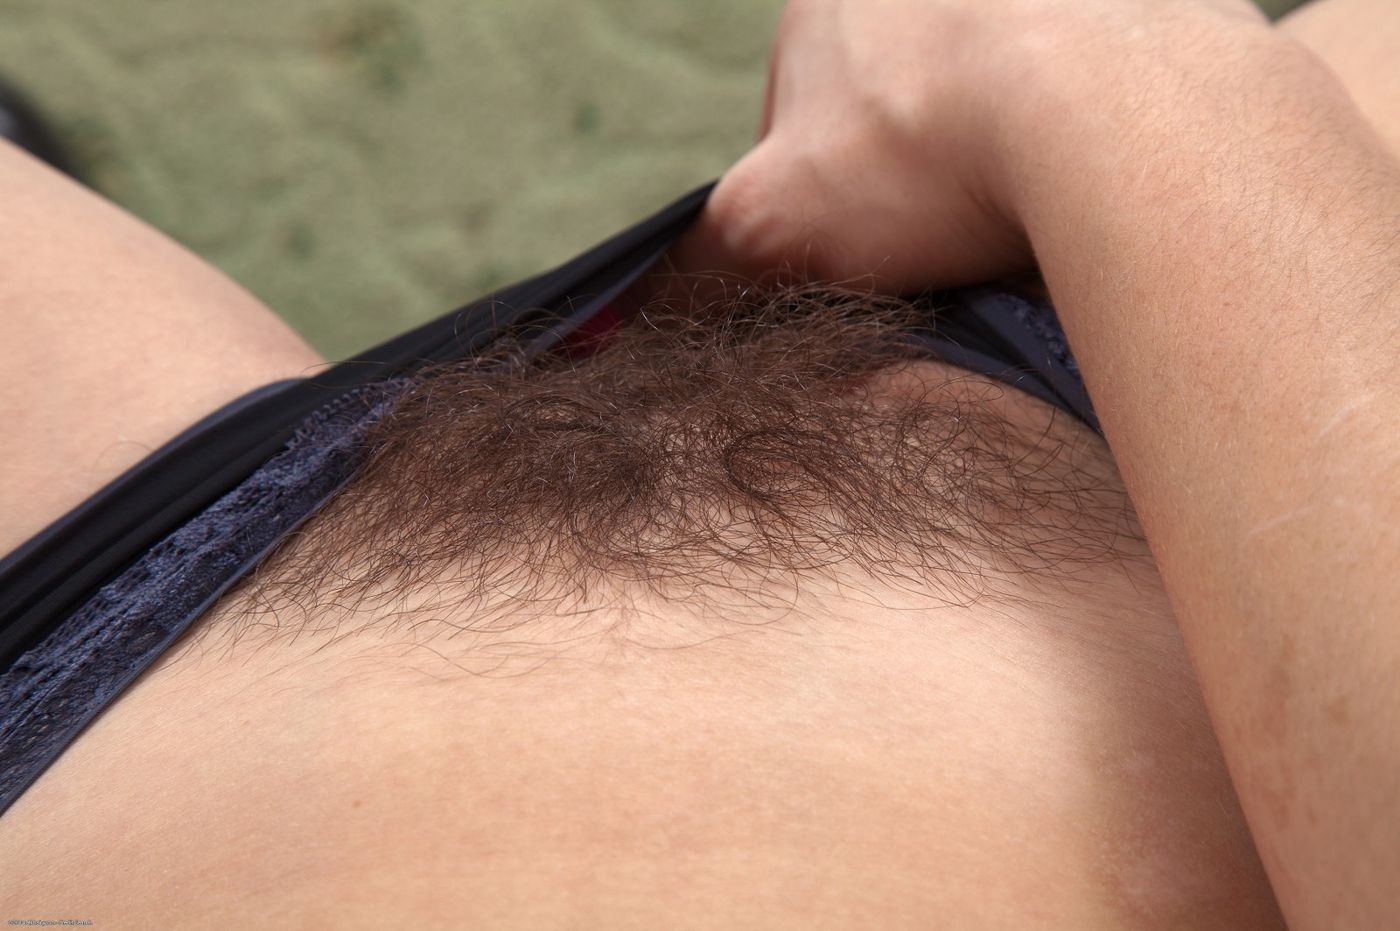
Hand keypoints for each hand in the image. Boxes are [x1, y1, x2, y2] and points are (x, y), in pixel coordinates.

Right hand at [668, 0, 1266, 293]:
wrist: (1119, 114)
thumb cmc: (924, 153)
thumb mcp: (773, 222)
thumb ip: (702, 260)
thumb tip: (643, 312)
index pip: (800, 113)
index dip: (819, 198)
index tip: (855, 256)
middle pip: (904, 102)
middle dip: (913, 174)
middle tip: (938, 249)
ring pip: (998, 97)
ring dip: (999, 159)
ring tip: (1016, 228)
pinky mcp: (1134, 14)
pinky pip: (1088, 97)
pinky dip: (1077, 147)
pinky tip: (1082, 196)